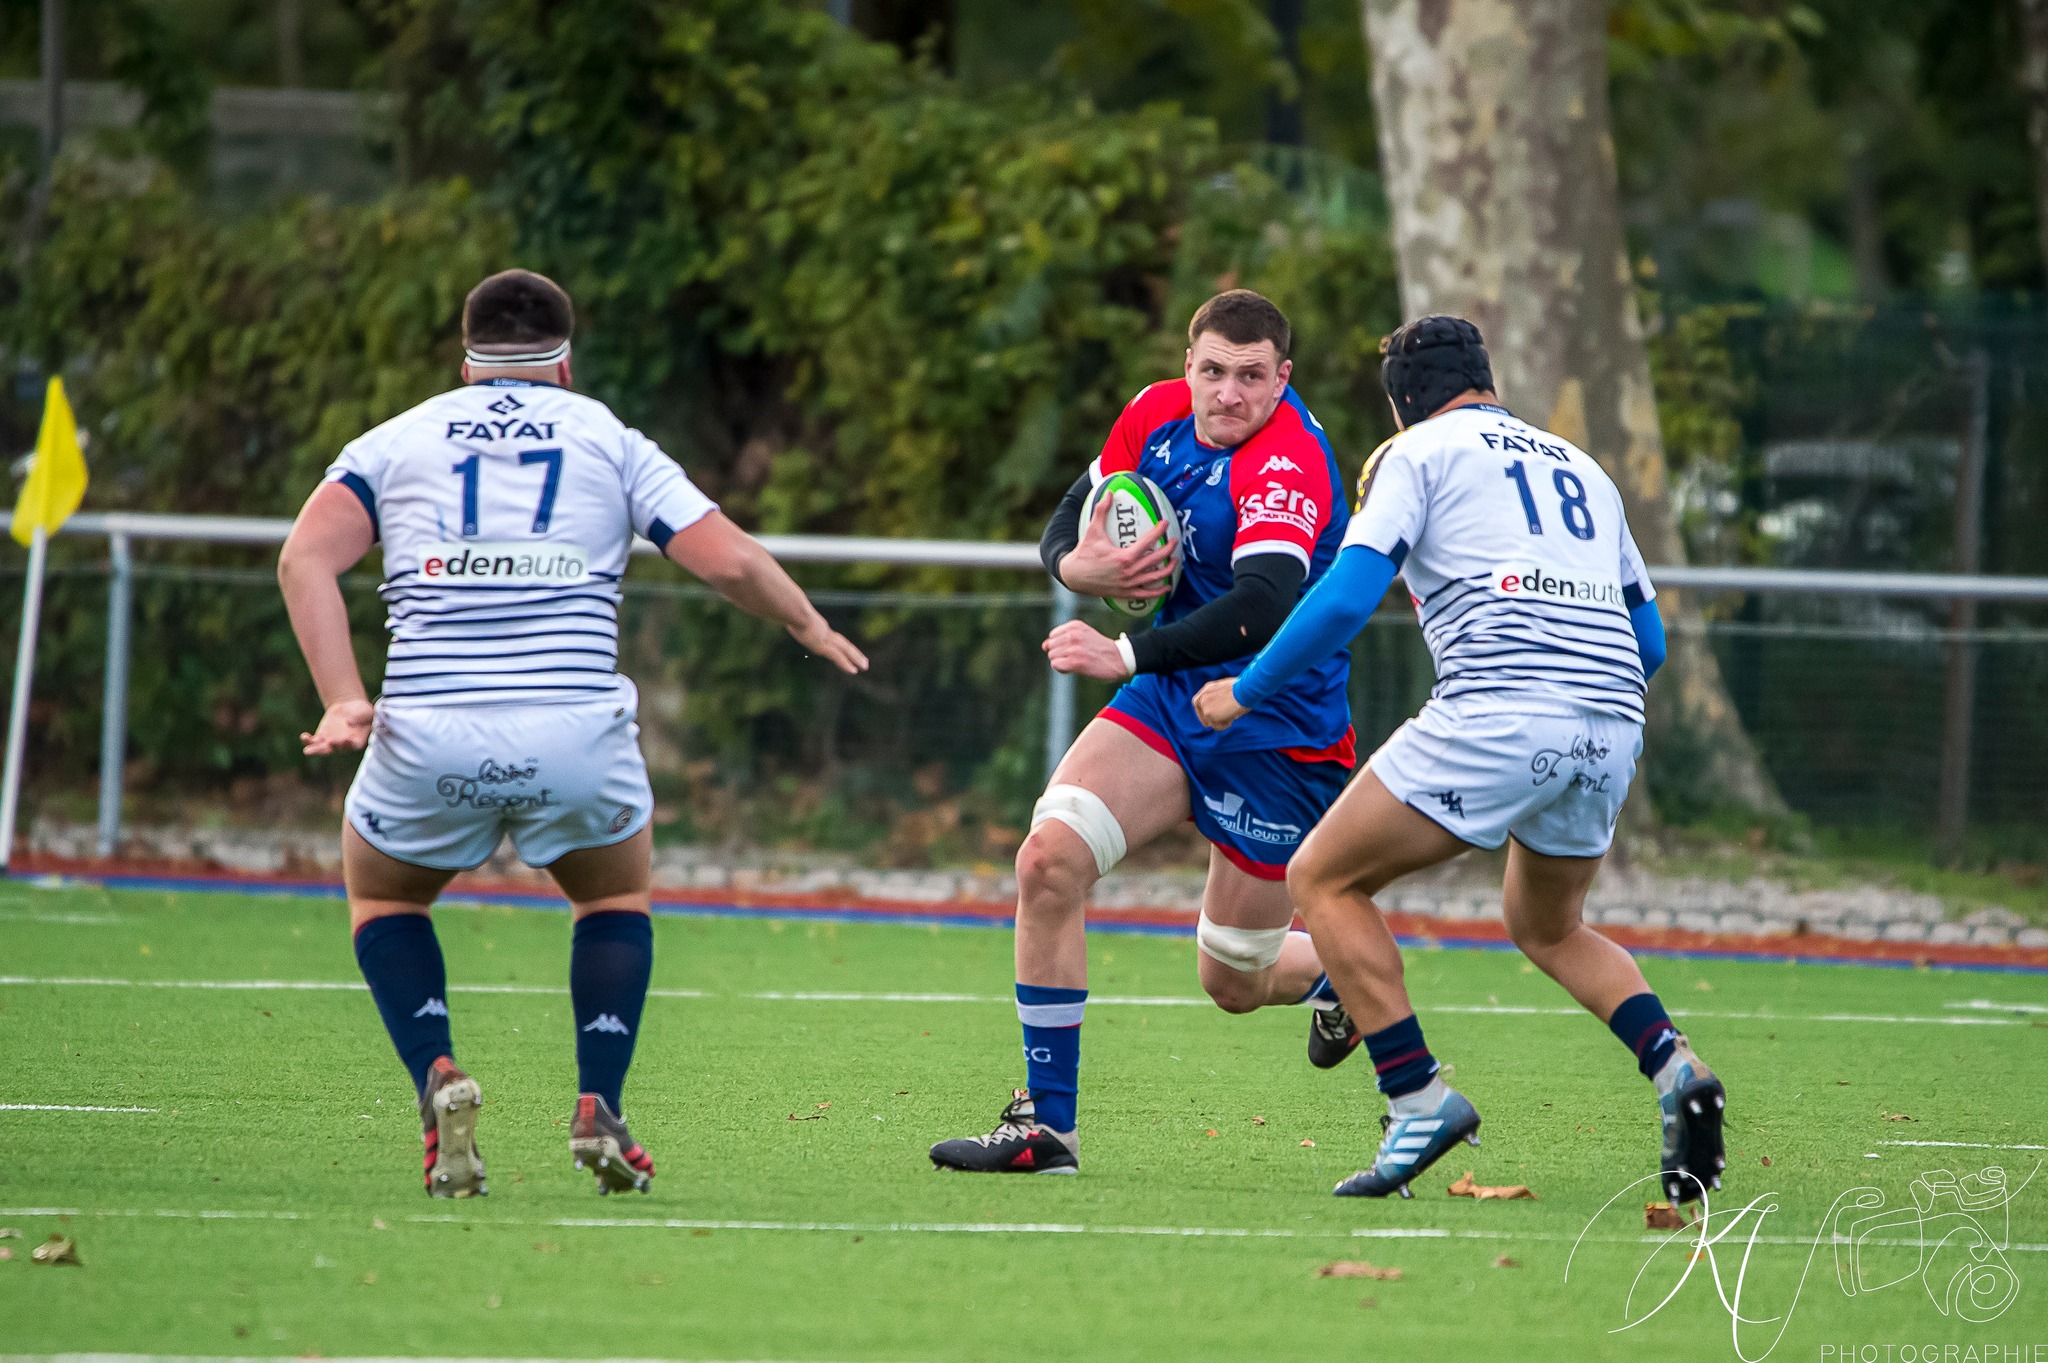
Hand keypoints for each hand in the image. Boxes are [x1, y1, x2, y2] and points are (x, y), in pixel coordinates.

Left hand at [301, 698, 373, 754]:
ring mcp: (331, 742)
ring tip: (307, 751)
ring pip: (323, 748)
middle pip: (337, 749)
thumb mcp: (365, 711)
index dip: (349, 744)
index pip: (354, 745)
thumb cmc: (361, 711)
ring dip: (315, 750)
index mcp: (358, 740)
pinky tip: (304, 736)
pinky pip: (313, 741)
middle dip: (332, 747)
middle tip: (330, 742)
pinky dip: (308, 741)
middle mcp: (344, 744)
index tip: (344, 740)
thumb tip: (351, 722)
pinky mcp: (321, 737)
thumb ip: (360, 716)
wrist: (348, 708)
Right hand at [790, 617, 869, 674]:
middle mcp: (824, 632)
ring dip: (856, 658)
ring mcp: (825, 639)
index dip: (840, 644)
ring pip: (845, 650)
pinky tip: (854, 671)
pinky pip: (838, 656)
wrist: (794, 611)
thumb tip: (780, 611)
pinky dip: (846, 664)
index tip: (847, 649)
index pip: (832, 637)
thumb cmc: (789, 610)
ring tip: (865, 667)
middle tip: (864, 660)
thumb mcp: (790, 615)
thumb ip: (789, 615)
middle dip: (853, 652)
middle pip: (843, 643)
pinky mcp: (823, 645)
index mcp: (817, 626)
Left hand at [1044, 620, 1132, 680]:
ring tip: (1077, 662)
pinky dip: (1063, 669)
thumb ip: (1063, 637)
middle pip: (1051, 647)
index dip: (1061, 645)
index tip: (1075, 649)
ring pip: (1052, 656)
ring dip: (1062, 662)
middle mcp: (1073, 635)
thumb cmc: (1100, 648)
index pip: (1053, 636)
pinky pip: (1056, 665)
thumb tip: (1043, 646)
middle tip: (1076, 657)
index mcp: (1075, 625)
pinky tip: (1074, 668)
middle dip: (1060, 654)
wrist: (1119, 659)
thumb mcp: (1084, 634)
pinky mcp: (1075, 662)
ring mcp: (1073, 649)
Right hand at [1057, 491, 1176, 601]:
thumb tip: (1109, 493)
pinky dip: (1159, 592)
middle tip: (1174, 541)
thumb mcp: (1093, 531)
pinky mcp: (1126, 593)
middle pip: (1156, 559)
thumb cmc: (1084, 553)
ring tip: (1175, 561)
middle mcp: (1129, 571)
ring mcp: (1129, 584)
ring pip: (1155, 577)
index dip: (1159, 531)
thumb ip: (1101, 510)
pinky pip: (1146, 594)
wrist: (1073, 576)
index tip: (1165, 523)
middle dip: (1168, 549)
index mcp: (1124, 557)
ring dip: (1168, 569)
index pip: (1148, 541)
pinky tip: (1167, 587)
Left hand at [1192, 677, 1247, 730]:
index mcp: (1209, 687)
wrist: (1244, 690)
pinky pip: (1216, 726)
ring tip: (1233, 716)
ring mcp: (1204, 705)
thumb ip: (1223, 698)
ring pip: (1210, 721)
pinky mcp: (1207, 713)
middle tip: (1212, 725)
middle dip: (1206, 719)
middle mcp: (1204, 695)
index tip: (1207, 717)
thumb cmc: (1245, 690)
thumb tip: (1227, 710)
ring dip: (1222, 722)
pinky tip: (1232, 718)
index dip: (1202, 710)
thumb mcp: (1231, 691)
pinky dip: (1224, 725)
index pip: (1199, 700)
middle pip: (1201, 711)